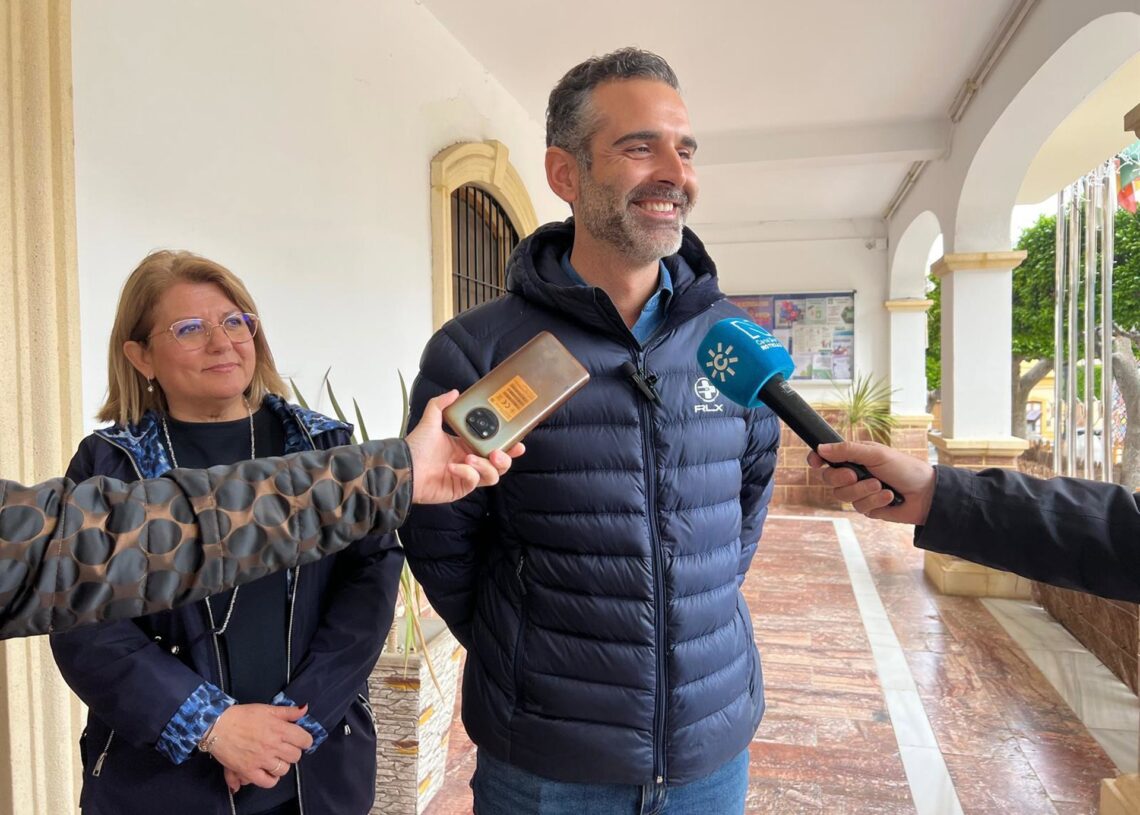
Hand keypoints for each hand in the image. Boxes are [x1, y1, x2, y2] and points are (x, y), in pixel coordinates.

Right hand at [207, 703, 311, 789]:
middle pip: (296, 756)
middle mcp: (273, 746)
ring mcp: (261, 760)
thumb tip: (305, 709)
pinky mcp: (249, 771)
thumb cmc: (243, 716)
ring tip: (275, 759)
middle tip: (284, 748)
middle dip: (293, 752)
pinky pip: (268, 782)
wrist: (218, 726)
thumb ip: (288, 711)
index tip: (299, 740)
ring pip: (284, 770)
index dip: (304, 740)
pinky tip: (269, 772)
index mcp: (279, 729)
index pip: (304, 740)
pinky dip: (271, 779)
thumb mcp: (267, 709)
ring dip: (282, 765)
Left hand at [405, 390, 523, 503]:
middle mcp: (470, 461)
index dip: (509, 445)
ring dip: (486, 466)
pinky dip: (467, 472)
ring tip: (470, 457)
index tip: (518, 441)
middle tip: (498, 453)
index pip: (494, 446)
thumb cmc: (415, 447)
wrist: (403, 468)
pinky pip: (474, 482)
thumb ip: (440, 405)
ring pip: (492, 476)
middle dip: (505, 459)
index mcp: (467, 446)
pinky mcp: (461, 488)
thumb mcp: (430, 421)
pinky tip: (453, 467)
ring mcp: (467, 477)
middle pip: (499, 464)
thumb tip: (455, 392)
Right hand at [807, 441, 935, 525]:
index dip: (817, 459)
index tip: (815, 462)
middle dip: (842, 478)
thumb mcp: (875, 454)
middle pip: (828, 479)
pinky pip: (859, 507)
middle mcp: (853, 474)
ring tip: (880, 486)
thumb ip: (847, 450)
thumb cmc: (904, 468)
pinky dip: (874, 501)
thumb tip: (821, 448)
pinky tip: (888, 497)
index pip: (826, 458)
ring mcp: (859, 492)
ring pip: (842, 496)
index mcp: (854, 457)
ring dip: (862, 491)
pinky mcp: (867, 507)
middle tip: (855, 474)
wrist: (926, 494)